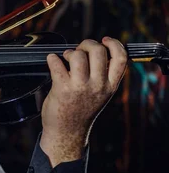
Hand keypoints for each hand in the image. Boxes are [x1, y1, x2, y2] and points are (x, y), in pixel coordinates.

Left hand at [40, 37, 127, 166]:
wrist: (66, 133)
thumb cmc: (80, 110)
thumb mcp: (100, 94)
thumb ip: (102, 75)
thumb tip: (94, 50)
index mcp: (110, 86)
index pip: (121, 59)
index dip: (115, 44)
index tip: (105, 40)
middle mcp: (98, 86)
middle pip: (98, 51)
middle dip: (87, 44)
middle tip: (80, 50)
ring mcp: (80, 87)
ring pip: (78, 55)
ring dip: (70, 52)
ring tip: (66, 59)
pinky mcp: (62, 88)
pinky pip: (56, 63)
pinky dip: (52, 58)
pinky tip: (52, 61)